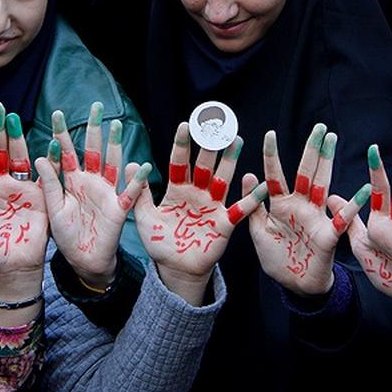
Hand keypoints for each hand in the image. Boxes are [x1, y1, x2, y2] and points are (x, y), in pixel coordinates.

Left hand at [36, 102, 150, 289]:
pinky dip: (136, 181)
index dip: (62, 134)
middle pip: (93, 150)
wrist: (82, 260)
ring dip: (115, 145)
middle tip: (95, 106)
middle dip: (94, 129)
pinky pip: (129, 193)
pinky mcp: (118, 209)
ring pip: (111, 164)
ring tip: (116, 125)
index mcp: (72, 181)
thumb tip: (40, 155)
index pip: (67, 152)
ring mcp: (106, 193)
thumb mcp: (53, 208)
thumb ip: (50, 183)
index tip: (57, 113)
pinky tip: (141, 166)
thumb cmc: (66, 235)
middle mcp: (91, 182)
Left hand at [134, 122, 266, 304]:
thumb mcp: (144, 216)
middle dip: (209, 145)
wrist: (175, 268)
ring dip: (230, 161)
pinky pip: (240, 209)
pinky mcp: (224, 223)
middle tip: (216, 123)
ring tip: (236, 141)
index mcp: (177, 189)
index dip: (182, 144)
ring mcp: (212, 206)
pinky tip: (260, 185)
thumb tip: (130, 164)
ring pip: (222, 179)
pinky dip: (251, 198)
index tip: (185, 124)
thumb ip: (140, 192)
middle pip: (204, 165)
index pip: (180, 162)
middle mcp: (197, 193)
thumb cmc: (159, 241)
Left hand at [249, 124, 369, 295]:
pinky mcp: (328, 236)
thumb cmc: (277, 258)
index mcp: (281, 205)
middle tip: (319, 127)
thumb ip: (253, 205)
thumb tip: (249, 174)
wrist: (295, 286)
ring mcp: (315, 218)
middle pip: (305, 173)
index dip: (273, 155)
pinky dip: (352, 206)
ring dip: (327, 164)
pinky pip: (341, 219)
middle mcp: (300, 206)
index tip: (270, 133)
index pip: (276, 175)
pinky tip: (363, 190)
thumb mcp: (258, 232)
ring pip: (322, 185)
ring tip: (333, 141)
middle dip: (312, 150)